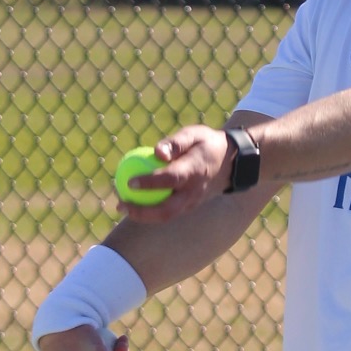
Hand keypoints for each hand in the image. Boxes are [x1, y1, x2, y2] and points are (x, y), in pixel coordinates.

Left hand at [117, 125, 231, 222]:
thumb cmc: (206, 144)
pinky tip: (133, 202)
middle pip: (167, 210)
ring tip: (121, 206)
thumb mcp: (194, 134)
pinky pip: (168, 212)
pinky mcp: (189, 207)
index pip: (170, 179)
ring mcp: (192, 202)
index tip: (129, 181)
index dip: (150, 182)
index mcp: (195, 171)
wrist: (230, 163)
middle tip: (120, 203)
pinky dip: (149, 211)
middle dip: (141, 211)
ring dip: (142, 215)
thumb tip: (156, 152)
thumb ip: (175, 142)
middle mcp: (194, 191)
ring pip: (166, 216)